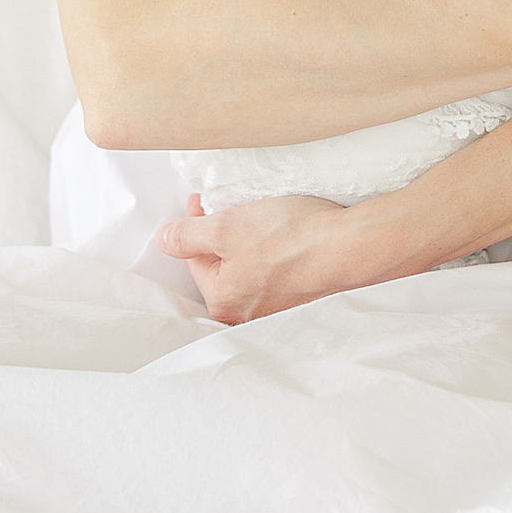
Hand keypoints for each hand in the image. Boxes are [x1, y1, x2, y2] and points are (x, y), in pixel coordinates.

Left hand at [159, 192, 374, 321]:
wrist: (349, 247)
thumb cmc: (291, 239)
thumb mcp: (227, 228)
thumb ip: (187, 235)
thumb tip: (163, 240)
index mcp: (222, 300)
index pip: (193, 256)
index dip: (196, 221)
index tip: (207, 198)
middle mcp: (245, 314)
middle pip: (219, 265)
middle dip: (221, 235)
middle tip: (235, 208)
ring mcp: (273, 310)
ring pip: (246, 269)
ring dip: (247, 244)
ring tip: (262, 220)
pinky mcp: (298, 299)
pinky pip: (272, 274)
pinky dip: (272, 255)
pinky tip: (284, 238)